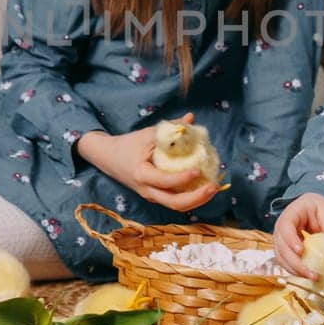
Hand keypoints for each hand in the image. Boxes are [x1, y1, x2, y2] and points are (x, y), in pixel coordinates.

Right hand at [74, 112, 220, 213]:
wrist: (109, 159)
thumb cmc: (128, 145)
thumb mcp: (147, 134)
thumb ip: (169, 128)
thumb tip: (191, 118)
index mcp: (142, 175)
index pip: (164, 181)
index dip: (182, 178)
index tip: (198, 170)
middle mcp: (148, 191)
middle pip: (175, 203)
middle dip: (197, 198)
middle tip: (214, 186)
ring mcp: (153, 196)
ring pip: (177, 206)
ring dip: (198, 200)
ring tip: (214, 187)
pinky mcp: (157, 196)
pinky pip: (176, 201)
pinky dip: (192, 197)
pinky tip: (205, 186)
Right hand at [273, 193, 323, 278]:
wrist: (310, 208)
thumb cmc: (318, 209)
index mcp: (291, 213)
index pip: (285, 226)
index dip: (291, 240)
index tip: (301, 251)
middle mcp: (281, 227)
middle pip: (281, 246)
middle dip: (295, 262)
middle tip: (311, 273)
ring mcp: (280, 240)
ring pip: (281, 257)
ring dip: (295, 270)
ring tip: (312, 277)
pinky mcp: (284, 250)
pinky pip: (285, 263)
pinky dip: (295, 271)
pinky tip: (308, 275)